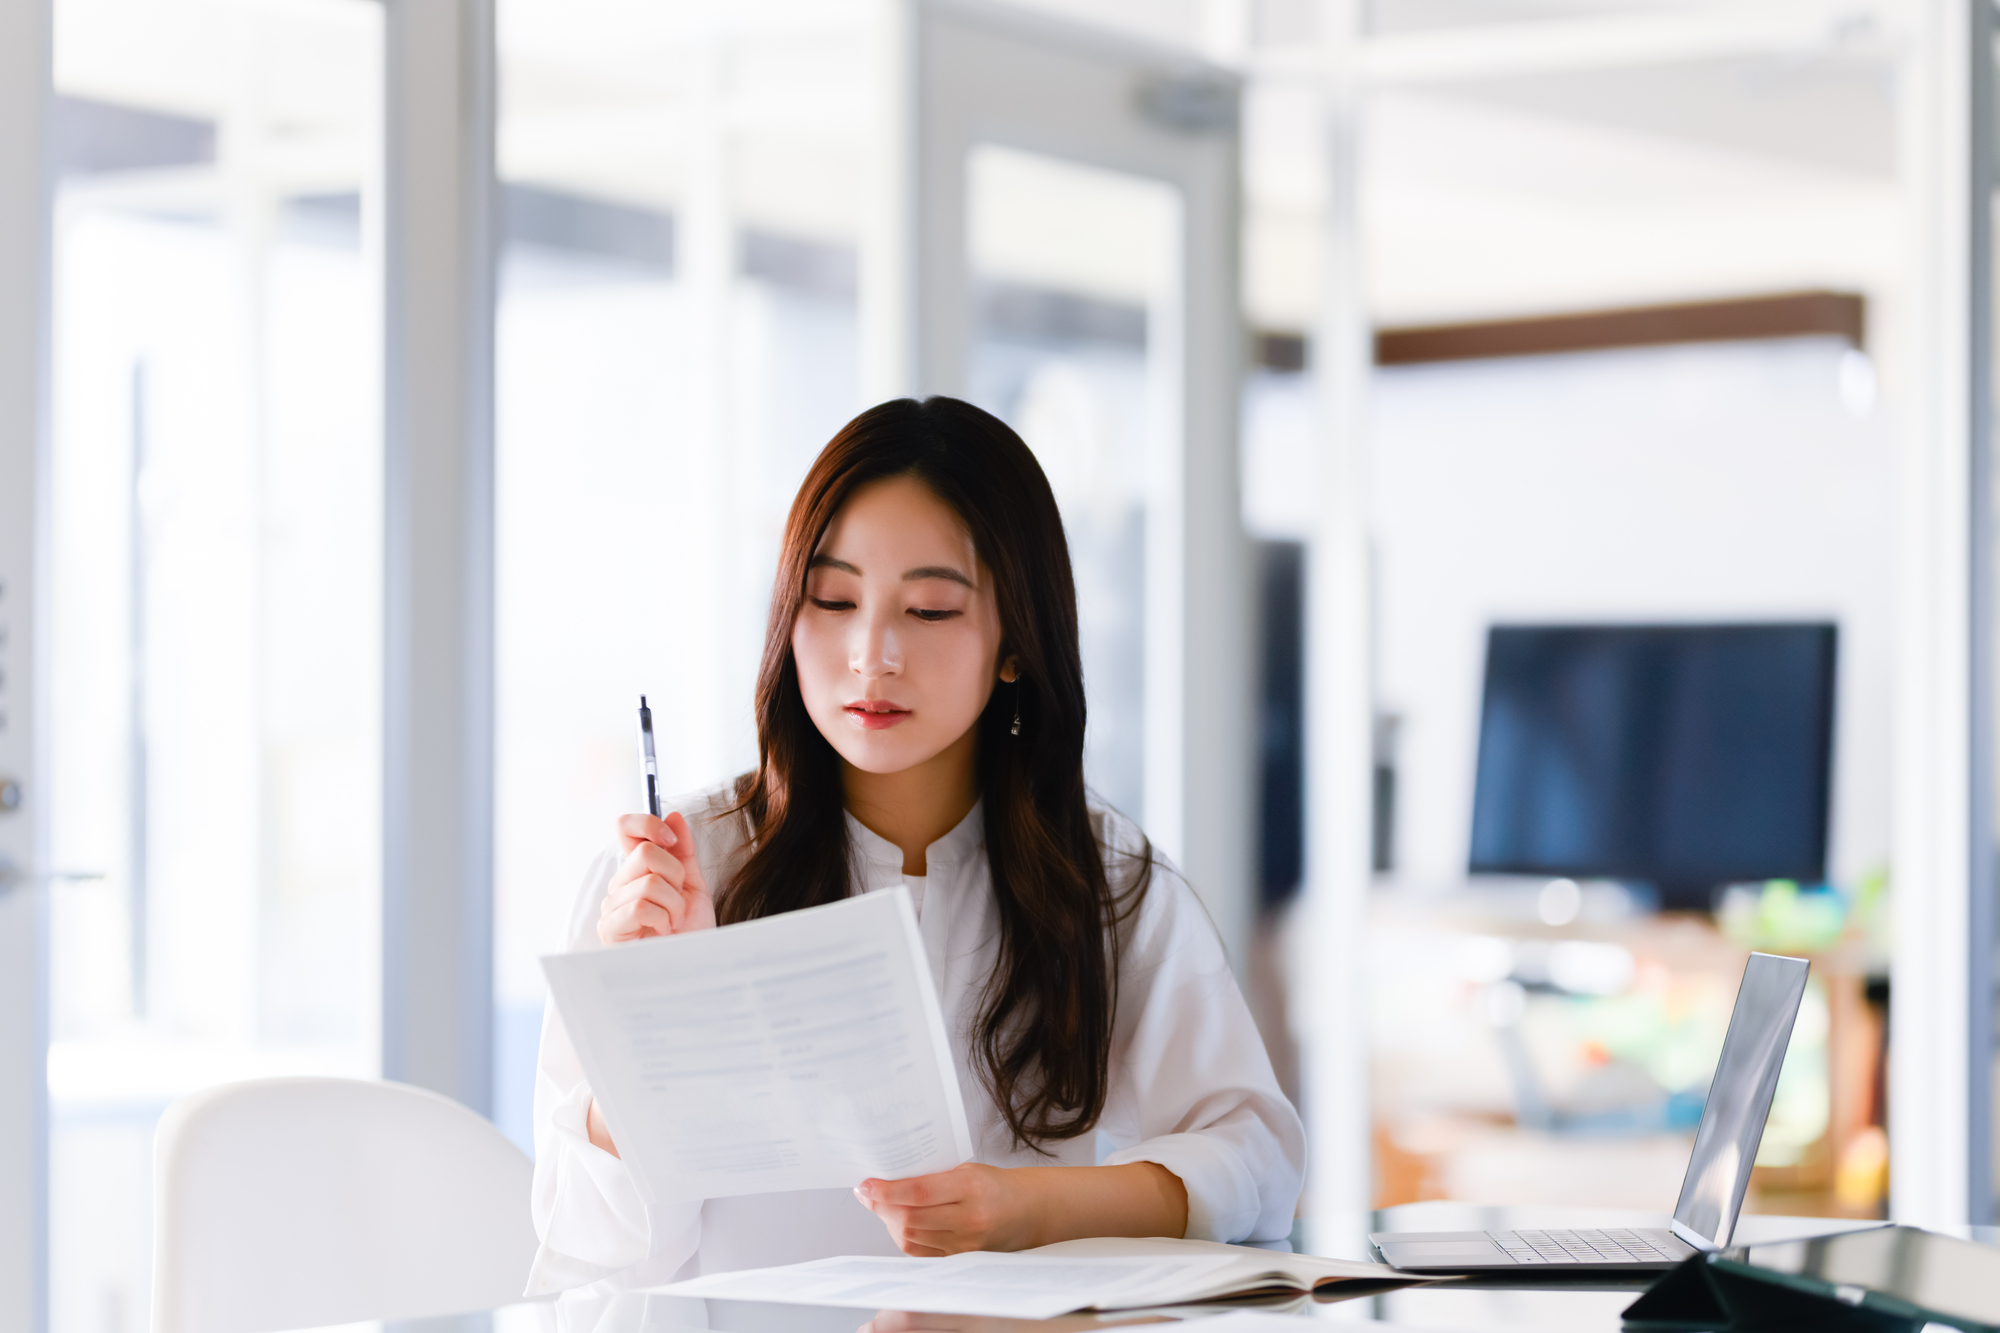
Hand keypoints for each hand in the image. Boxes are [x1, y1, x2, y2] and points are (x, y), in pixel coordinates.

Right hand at [597, 810, 714, 945]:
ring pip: (649, 882)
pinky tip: (663, 932)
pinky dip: (662, 919)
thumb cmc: (690, 932)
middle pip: (645, 853)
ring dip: (674, 904)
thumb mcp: (692, 885)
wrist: (693, 967)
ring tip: (673, 922)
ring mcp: (611, 907)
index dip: (648, 824)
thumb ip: (683, 852)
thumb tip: (673, 816)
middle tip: (678, 901)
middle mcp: (619, 885)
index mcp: (636, 871)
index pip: (624, 827)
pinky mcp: (610, 929)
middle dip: (675, 876)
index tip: (671, 839)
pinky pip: (640, 906)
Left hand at [855, 1163, 1039, 1255]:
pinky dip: (906, 1238)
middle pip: (910, 1218)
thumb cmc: (994, 1186)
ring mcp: (965, 1244)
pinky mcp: (961, 1259)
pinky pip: (922, 1252)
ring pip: (912, 1238)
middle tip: (869, 1194)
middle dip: (883, 1207)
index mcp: (970, 1187)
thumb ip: (931, 1178)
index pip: (918, 1192)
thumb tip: (888, 1182)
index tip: (866, 1186)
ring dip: (891, 1222)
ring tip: (885, 1207)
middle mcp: (969, 1218)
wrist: (1026, 1211)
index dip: (887, 1191)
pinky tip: (902, 1224)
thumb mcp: (965, 1171)